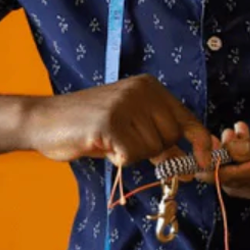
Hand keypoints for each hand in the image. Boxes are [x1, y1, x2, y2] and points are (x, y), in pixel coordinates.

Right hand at [22, 75, 212, 168]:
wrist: (43, 120)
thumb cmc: (86, 126)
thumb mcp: (129, 128)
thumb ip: (158, 139)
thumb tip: (189, 162)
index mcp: (149, 87)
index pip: (186, 118)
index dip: (200, 141)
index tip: (206, 161)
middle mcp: (141, 90)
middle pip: (169, 137)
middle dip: (152, 150)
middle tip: (124, 144)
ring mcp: (126, 103)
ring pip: (151, 149)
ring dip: (131, 155)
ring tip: (108, 140)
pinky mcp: (111, 122)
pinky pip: (132, 155)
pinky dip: (118, 159)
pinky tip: (101, 145)